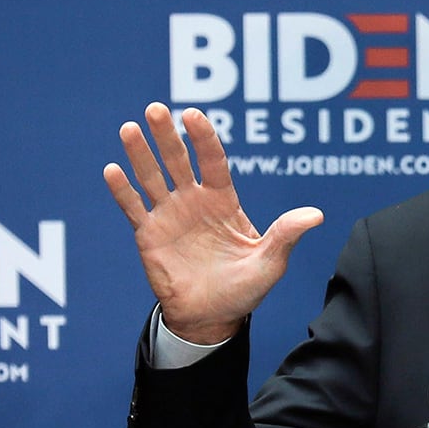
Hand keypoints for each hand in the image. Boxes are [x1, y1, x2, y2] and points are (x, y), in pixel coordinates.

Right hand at [104, 103, 322, 344]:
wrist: (211, 318)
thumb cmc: (243, 290)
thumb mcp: (270, 263)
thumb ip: (286, 235)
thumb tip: (317, 215)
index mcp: (223, 201)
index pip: (213, 161)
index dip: (203, 138)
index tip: (192, 115)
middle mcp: (194, 201)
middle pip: (178, 160)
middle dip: (167, 135)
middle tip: (156, 109)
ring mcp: (169, 215)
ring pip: (152, 177)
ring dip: (141, 153)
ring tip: (129, 128)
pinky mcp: (149, 235)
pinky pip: (133, 208)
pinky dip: (122, 190)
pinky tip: (112, 169)